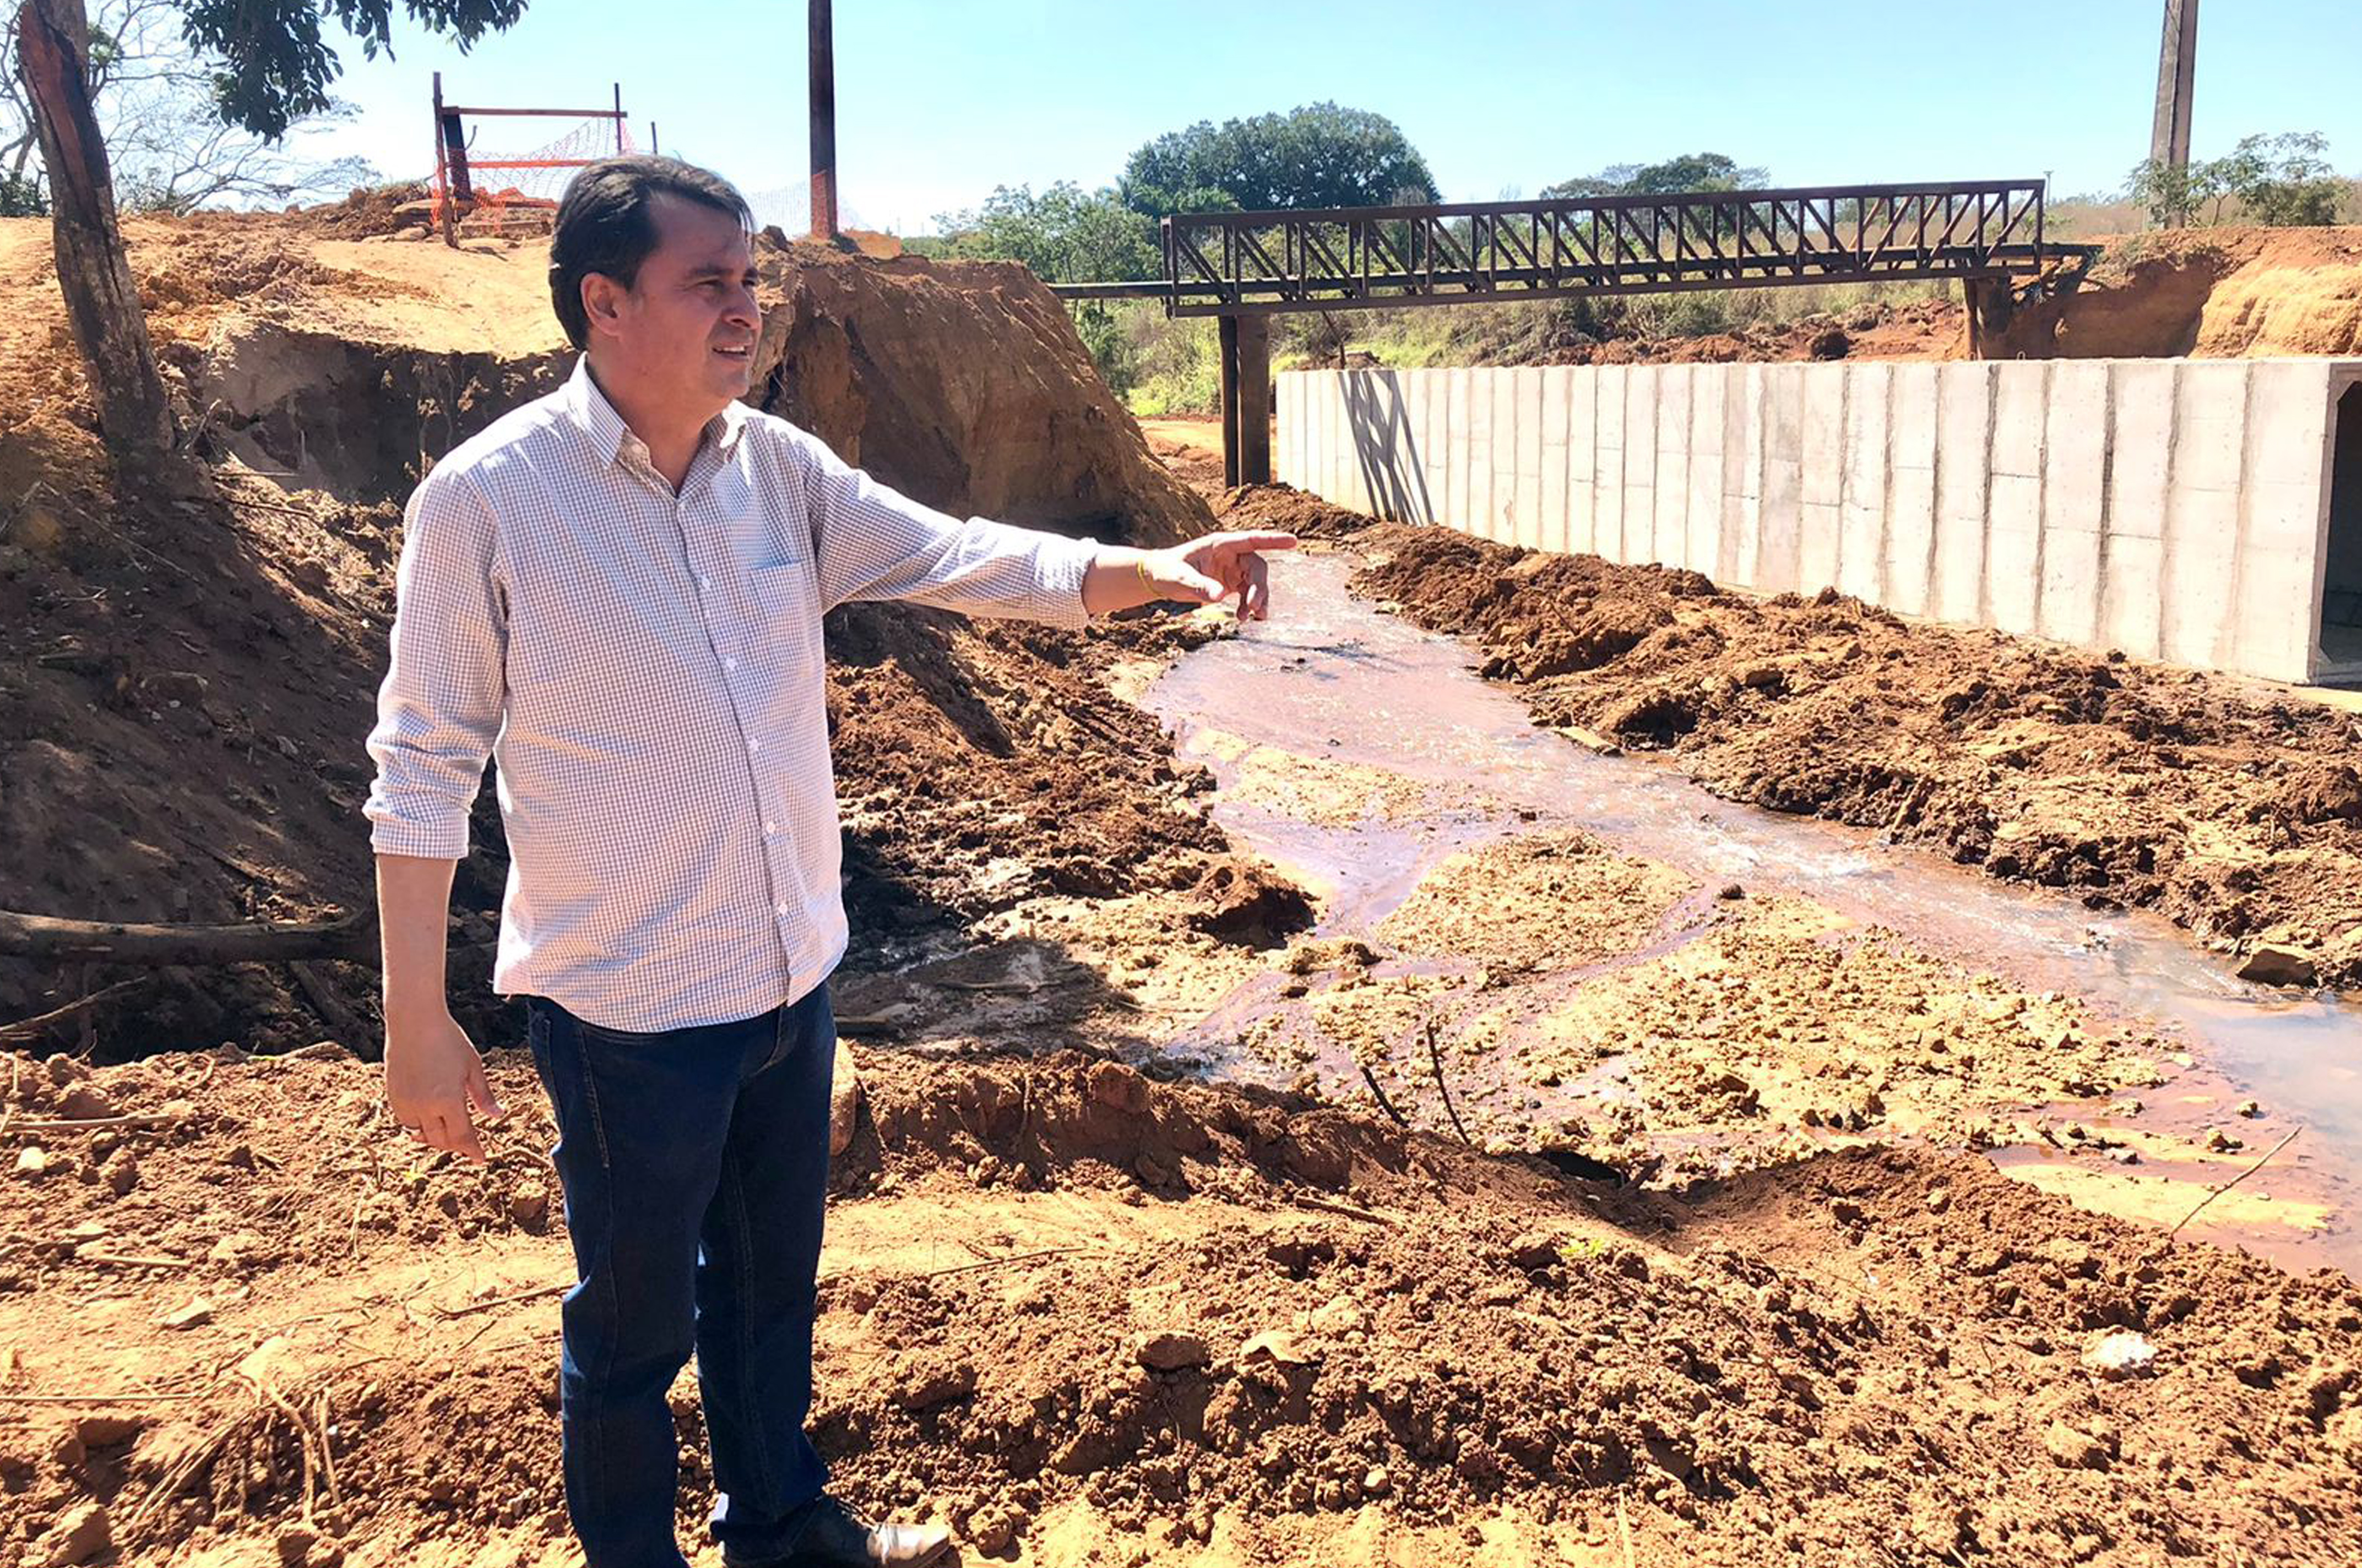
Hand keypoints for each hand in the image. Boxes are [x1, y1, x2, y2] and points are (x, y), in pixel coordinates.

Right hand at [383, 1008, 506, 1162]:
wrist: (414, 1022)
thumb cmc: (448, 1040)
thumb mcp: (472, 1066)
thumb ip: (483, 1095)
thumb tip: (498, 1116)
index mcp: (448, 1101)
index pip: (462, 1136)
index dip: (473, 1150)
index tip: (481, 1159)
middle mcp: (424, 1107)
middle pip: (442, 1140)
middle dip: (457, 1146)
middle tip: (469, 1146)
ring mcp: (406, 1103)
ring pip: (422, 1134)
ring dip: (437, 1139)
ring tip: (450, 1136)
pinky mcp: (392, 1096)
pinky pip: (407, 1122)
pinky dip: (419, 1127)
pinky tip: (429, 1122)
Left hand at [1142, 531, 1298, 620]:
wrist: (1158, 579)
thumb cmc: (1167, 571)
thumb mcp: (1180, 579)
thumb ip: (1199, 586)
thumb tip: (1220, 597)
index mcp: (1221, 544)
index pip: (1251, 540)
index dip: (1273, 540)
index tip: (1293, 541)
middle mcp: (1231, 554)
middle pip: (1257, 567)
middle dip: (1259, 587)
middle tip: (1254, 607)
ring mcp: (1233, 569)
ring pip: (1256, 582)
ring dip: (1256, 599)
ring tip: (1251, 618)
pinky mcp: (1232, 583)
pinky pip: (1248, 594)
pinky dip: (1249, 606)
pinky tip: (1245, 618)